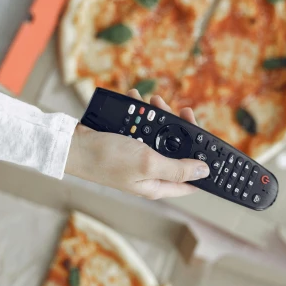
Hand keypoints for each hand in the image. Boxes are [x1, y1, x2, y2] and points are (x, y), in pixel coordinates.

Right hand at [65, 89, 208, 198]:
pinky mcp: (127, 143)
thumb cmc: (106, 159)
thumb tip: (204, 172)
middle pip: (177, 151)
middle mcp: (149, 172)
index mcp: (157, 184)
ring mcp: (138, 157)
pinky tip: (136, 100)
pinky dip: (140, 112)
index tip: (213, 146)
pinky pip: (141, 126)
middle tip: (180, 111)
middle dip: (180, 129)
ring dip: (159, 115)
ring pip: (159, 134)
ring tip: (154, 101)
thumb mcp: (148, 163)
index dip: (204, 164)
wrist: (72, 145)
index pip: (191, 180)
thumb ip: (178, 167)